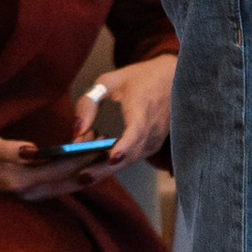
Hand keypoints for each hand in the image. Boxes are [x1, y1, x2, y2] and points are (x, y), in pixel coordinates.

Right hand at [0, 128, 98, 200]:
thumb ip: (10, 149)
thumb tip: (32, 150)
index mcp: (22, 179)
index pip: (62, 167)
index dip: (83, 155)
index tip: (102, 141)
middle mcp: (31, 192)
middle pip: (71, 180)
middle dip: (92, 164)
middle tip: (112, 146)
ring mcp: (32, 195)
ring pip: (68, 186)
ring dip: (87, 171)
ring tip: (104, 153)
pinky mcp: (32, 194)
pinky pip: (61, 186)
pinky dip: (75, 175)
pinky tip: (86, 164)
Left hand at [85, 55, 174, 171]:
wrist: (174, 79)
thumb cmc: (140, 78)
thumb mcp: (108, 81)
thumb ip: (88, 103)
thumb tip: (76, 130)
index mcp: (143, 108)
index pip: (137, 132)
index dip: (124, 146)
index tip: (112, 158)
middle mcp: (153, 129)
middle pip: (128, 156)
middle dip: (102, 167)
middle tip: (79, 174)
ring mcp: (155, 141)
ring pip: (127, 161)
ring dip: (104, 162)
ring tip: (82, 149)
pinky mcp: (153, 146)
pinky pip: (131, 158)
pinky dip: (113, 157)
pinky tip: (98, 146)